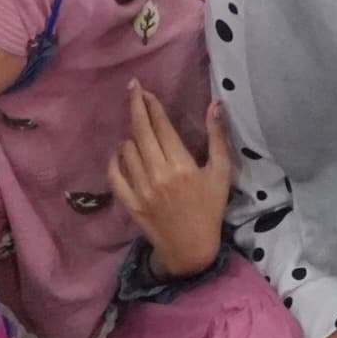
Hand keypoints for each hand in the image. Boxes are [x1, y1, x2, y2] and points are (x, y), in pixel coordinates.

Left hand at [108, 91, 234, 278]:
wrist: (192, 248)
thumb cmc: (210, 208)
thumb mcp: (221, 172)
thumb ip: (218, 137)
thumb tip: (215, 104)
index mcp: (182, 165)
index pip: (161, 126)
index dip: (152, 105)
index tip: (145, 89)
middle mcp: (158, 175)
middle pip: (140, 132)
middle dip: (135, 106)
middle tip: (132, 88)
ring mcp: (141, 190)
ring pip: (127, 150)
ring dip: (131, 134)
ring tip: (138, 128)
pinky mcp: (130, 203)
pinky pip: (115, 175)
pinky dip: (115, 160)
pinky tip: (121, 152)